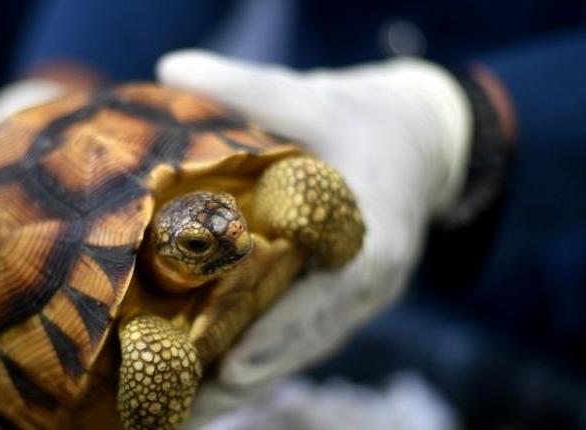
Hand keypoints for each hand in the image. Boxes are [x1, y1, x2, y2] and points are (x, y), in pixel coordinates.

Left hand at [155, 50, 471, 427]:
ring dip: (249, 384)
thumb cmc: (360, 119)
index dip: (284, 331)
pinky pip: (298, 340)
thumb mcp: (312, 97)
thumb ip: (249, 87)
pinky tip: (206, 384)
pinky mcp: (337, 301)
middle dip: (253, 375)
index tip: (235, 364)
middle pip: (310, 339)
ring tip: (186, 412)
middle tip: (190, 406)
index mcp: (373, 231)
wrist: (413, 141)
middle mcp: (369, 278)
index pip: (330, 294)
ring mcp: (354, 296)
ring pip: (302, 349)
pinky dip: (257, 362)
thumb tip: (172, 67)